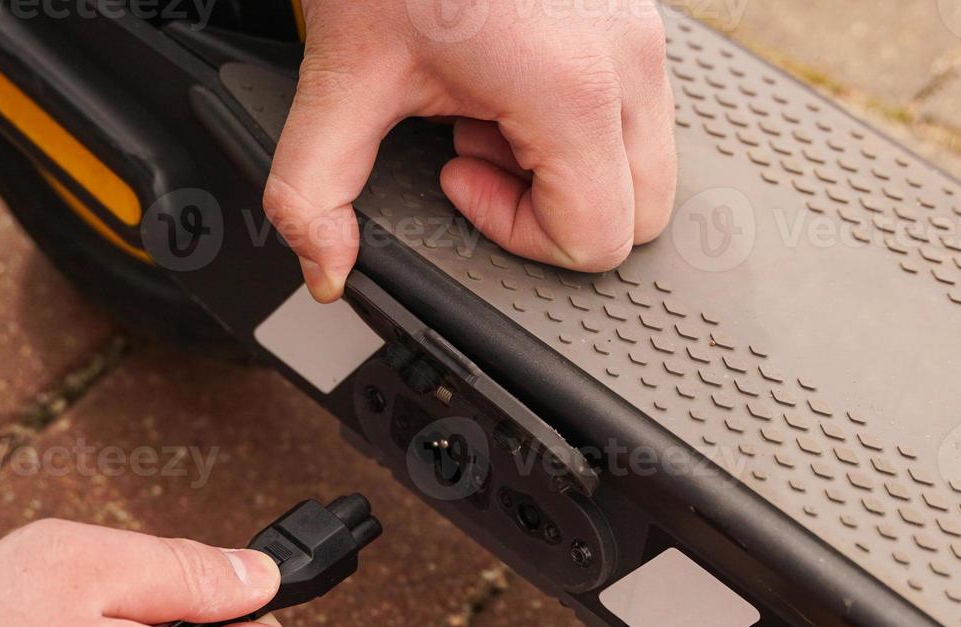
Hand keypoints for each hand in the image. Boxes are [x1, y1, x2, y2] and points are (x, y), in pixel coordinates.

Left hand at [263, 0, 676, 300]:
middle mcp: (629, 61)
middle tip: (476, 149)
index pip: (597, 238)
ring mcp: (644, 33)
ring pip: (644, 161)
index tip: (460, 176)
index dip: (517, 233)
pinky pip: (636, 107)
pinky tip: (508, 73)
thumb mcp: (343, 77)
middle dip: (552, 206)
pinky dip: (576, 116)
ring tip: (488, 105)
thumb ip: (315, 190)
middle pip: (642, 213)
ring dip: (565, 160)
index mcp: (572, 89)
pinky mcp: (638, 14)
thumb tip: (325, 266)